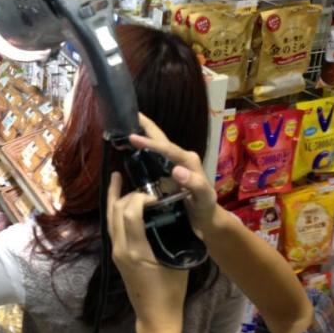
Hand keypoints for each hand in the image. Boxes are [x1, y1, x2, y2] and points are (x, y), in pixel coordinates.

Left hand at [107, 172, 187, 329]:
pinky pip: (111, 226)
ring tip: (118, 177)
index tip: (155, 196)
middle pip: (116, 211)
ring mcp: (115, 251)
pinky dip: (114, 210)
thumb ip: (176, 237)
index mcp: (135, 250)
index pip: (129, 212)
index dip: (139, 197)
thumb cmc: (171, 292)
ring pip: (109, 217)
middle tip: (146, 187)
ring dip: (115, 197)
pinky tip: (118, 200)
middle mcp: (120, 248)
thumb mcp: (178, 262)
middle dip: (129, 194)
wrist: (155, 316)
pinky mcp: (115, 253)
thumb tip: (181, 212)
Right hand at [129, 113, 218, 237]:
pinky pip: (154, 155)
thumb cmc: (206, 208)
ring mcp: (174, 163)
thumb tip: (176, 170)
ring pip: (157, 144)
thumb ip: (194, 183)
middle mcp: (181, 158)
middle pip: (162, 138)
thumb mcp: (204, 198)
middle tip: (130, 114)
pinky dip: (143, 148)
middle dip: (146, 126)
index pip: (167, 148)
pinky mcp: (168, 170)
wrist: (207, 219)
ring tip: (126, 125)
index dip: (150, 142)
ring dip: (143, 134)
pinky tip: (132, 147)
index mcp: (189, 161)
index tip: (132, 138)